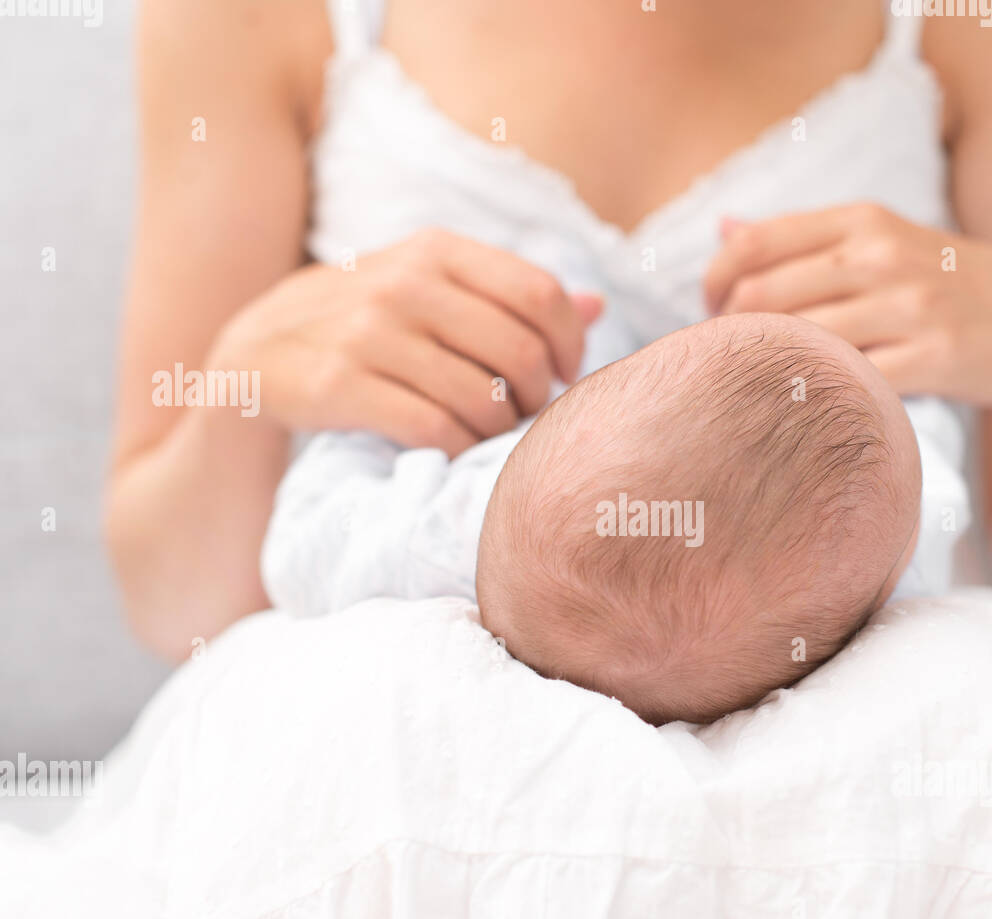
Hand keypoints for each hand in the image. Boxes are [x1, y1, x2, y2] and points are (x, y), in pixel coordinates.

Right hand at [203, 228, 602, 452]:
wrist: (251, 359)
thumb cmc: (363, 329)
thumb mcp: (429, 293)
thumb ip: (507, 298)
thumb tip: (597, 307)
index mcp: (434, 250)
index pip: (541, 295)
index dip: (569, 347)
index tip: (564, 379)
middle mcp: (402, 281)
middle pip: (519, 352)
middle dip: (538, 400)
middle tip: (526, 421)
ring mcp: (365, 332)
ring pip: (481, 397)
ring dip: (498, 434)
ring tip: (489, 439)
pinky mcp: (334, 384)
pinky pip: (431, 429)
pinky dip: (456, 451)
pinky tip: (452, 452)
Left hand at [704, 203, 991, 404]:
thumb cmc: (937, 283)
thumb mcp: (878, 240)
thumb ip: (800, 238)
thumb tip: (723, 228)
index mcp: (861, 220)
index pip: (754, 245)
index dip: (714, 284)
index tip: (711, 314)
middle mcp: (882, 255)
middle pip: (765, 296)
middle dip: (731, 333)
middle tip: (732, 358)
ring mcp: (910, 306)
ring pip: (801, 339)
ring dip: (768, 368)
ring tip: (762, 384)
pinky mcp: (933, 358)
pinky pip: (852, 380)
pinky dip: (819, 395)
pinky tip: (808, 404)